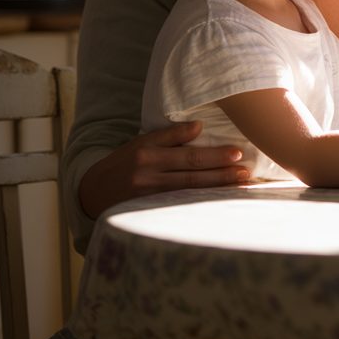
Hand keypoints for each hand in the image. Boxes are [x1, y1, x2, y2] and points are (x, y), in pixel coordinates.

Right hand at [77, 121, 248, 218]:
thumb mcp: (140, 143)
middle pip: (192, 174)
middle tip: (246, 170)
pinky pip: (181, 206)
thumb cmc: (122, 163)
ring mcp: (149, 197)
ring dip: (218, 188)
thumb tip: (199, 126)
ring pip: (189, 192)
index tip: (237, 152)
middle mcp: (148, 175)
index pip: (187, 154)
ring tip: (241, 185)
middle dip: (222, 173)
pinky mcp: (148, 212)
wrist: (92, 193)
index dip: (213, 155)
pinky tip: (221, 201)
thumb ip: (168, 136)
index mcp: (147, 154)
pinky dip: (203, 203)